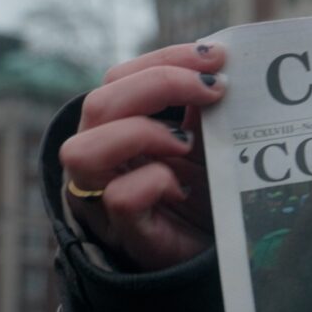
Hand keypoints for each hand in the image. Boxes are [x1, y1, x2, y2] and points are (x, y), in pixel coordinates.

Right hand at [57, 42, 226, 271]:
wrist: (227, 253)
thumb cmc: (209, 192)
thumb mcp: (207, 138)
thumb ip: (202, 105)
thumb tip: (218, 59)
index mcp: (115, 129)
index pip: (119, 77)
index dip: (164, 59)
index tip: (215, 58)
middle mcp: (99, 160)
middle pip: (98, 104)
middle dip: (160, 84)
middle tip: (213, 90)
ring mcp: (104, 198)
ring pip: (83, 151)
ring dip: (143, 134)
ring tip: (186, 144)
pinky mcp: (126, 233)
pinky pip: (121, 198)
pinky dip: (155, 182)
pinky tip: (182, 187)